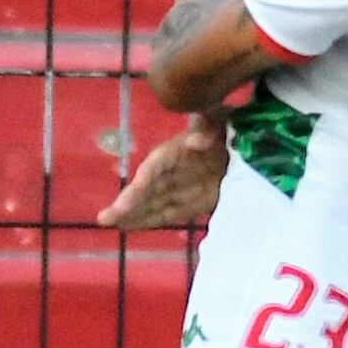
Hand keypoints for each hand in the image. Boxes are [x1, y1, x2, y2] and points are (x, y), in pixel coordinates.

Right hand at [96, 114, 231, 231]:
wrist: (241, 146)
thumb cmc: (224, 128)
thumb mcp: (218, 121)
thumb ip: (206, 129)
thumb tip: (195, 141)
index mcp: (175, 151)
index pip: (156, 166)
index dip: (144, 178)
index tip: (135, 190)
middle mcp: (170, 172)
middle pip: (146, 189)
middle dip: (127, 203)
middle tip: (105, 216)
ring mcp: (176, 189)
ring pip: (150, 204)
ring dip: (131, 215)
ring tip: (109, 223)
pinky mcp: (188, 204)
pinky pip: (165, 215)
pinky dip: (148, 221)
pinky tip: (128, 227)